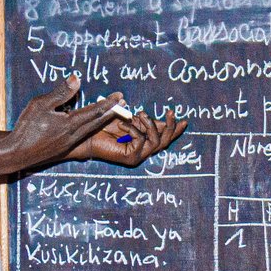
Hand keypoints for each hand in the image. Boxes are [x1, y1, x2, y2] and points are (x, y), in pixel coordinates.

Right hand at [5, 76, 125, 169]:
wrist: (17, 154)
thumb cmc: (26, 128)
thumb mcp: (40, 105)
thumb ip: (60, 93)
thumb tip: (77, 79)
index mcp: (70, 124)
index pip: (94, 111)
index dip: (108, 103)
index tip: (120, 96)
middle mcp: (74, 135)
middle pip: (98, 122)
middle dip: (112, 112)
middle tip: (124, 104)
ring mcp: (70, 143)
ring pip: (91, 129)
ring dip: (103, 119)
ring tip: (112, 111)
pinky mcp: (64, 147)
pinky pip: (83, 134)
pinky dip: (92, 126)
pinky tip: (90, 123)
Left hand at [68, 107, 187, 166]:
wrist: (86, 132)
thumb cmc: (105, 124)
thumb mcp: (131, 118)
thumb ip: (146, 121)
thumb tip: (165, 119)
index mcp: (143, 140)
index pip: (163, 136)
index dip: (174, 129)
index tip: (184, 120)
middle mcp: (142, 150)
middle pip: (165, 142)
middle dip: (170, 127)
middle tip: (171, 113)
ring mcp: (137, 156)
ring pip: (157, 142)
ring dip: (150, 125)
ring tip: (139, 114)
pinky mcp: (130, 158)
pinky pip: (142, 142)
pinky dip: (135, 130)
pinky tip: (124, 125)